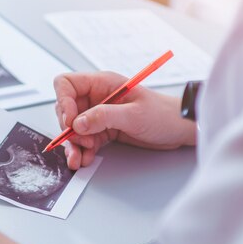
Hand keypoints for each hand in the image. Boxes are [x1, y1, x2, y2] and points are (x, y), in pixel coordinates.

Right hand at [54, 71, 196, 169]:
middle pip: (66, 109)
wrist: (179, 129)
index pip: (67, 84)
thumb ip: (103, 117)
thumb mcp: (133, 114)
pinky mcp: (103, 130)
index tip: (70, 121)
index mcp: (102, 83)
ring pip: (73, 129)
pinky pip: (85, 140)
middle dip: (68, 128)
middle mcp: (96, 97)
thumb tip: (77, 123)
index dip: (63, 101)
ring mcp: (98, 115)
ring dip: (73, 145)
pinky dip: (82, 151)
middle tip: (79, 141)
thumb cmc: (163, 114)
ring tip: (77, 159)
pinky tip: (85, 159)